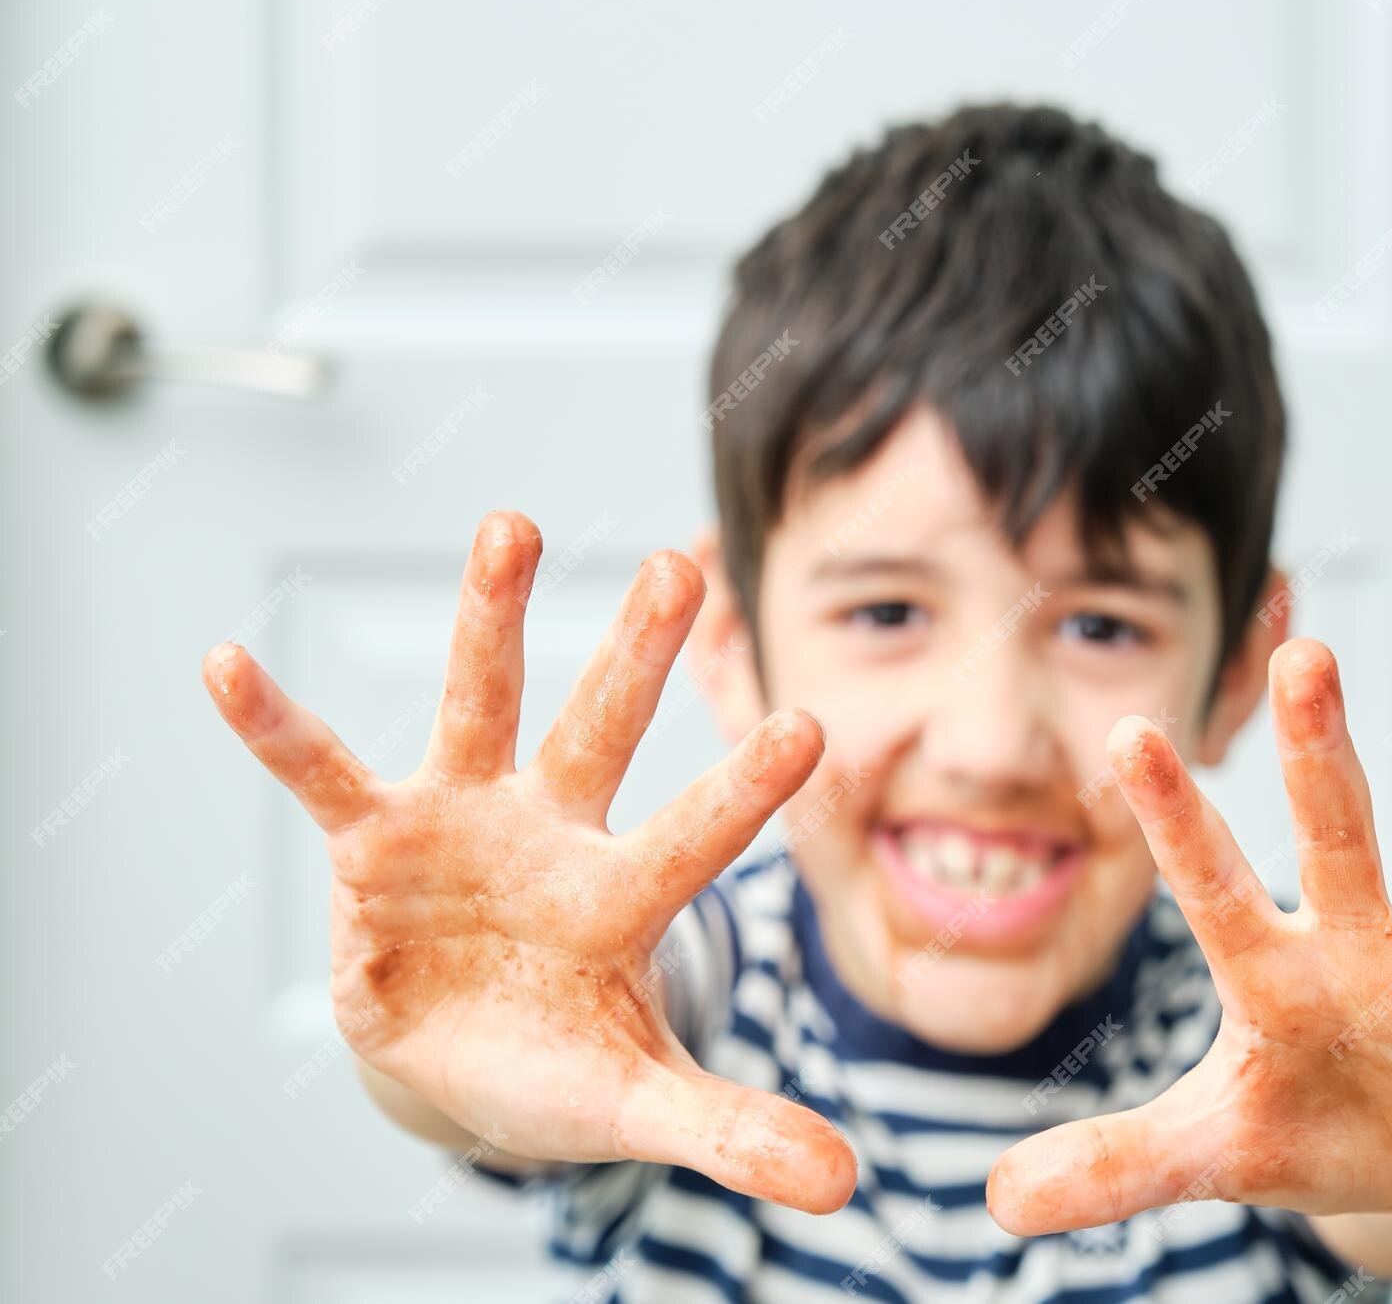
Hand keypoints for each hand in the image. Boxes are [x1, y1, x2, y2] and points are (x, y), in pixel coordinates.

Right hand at [204, 511, 855, 1212]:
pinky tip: (226, 663)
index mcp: (622, 899)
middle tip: (686, 568)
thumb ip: (733, 1130)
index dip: (745, 787)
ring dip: (491, 621)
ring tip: (514, 526)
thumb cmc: (562, 1066)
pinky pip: (319, 774)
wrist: (465, 1064)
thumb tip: (846, 1183)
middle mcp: (553, 836)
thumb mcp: (641, 1103)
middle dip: (638, 657)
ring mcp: (463, 824)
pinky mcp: (374, 841)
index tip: (809, 724)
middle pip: (603, 734)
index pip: (695, 837)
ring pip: (482, 706)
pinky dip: (274, 726)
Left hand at [987, 638, 1391, 1233]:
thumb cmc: (1306, 1122)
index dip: (1174, 817)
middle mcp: (1358, 951)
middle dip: (1319, 757)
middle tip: (1303, 657)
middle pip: (1334, 840)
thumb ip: (1112, 1165)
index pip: (1210, 885)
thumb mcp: (1207, 1150)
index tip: (1127, 731)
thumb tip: (993, 1200)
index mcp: (1272, 973)